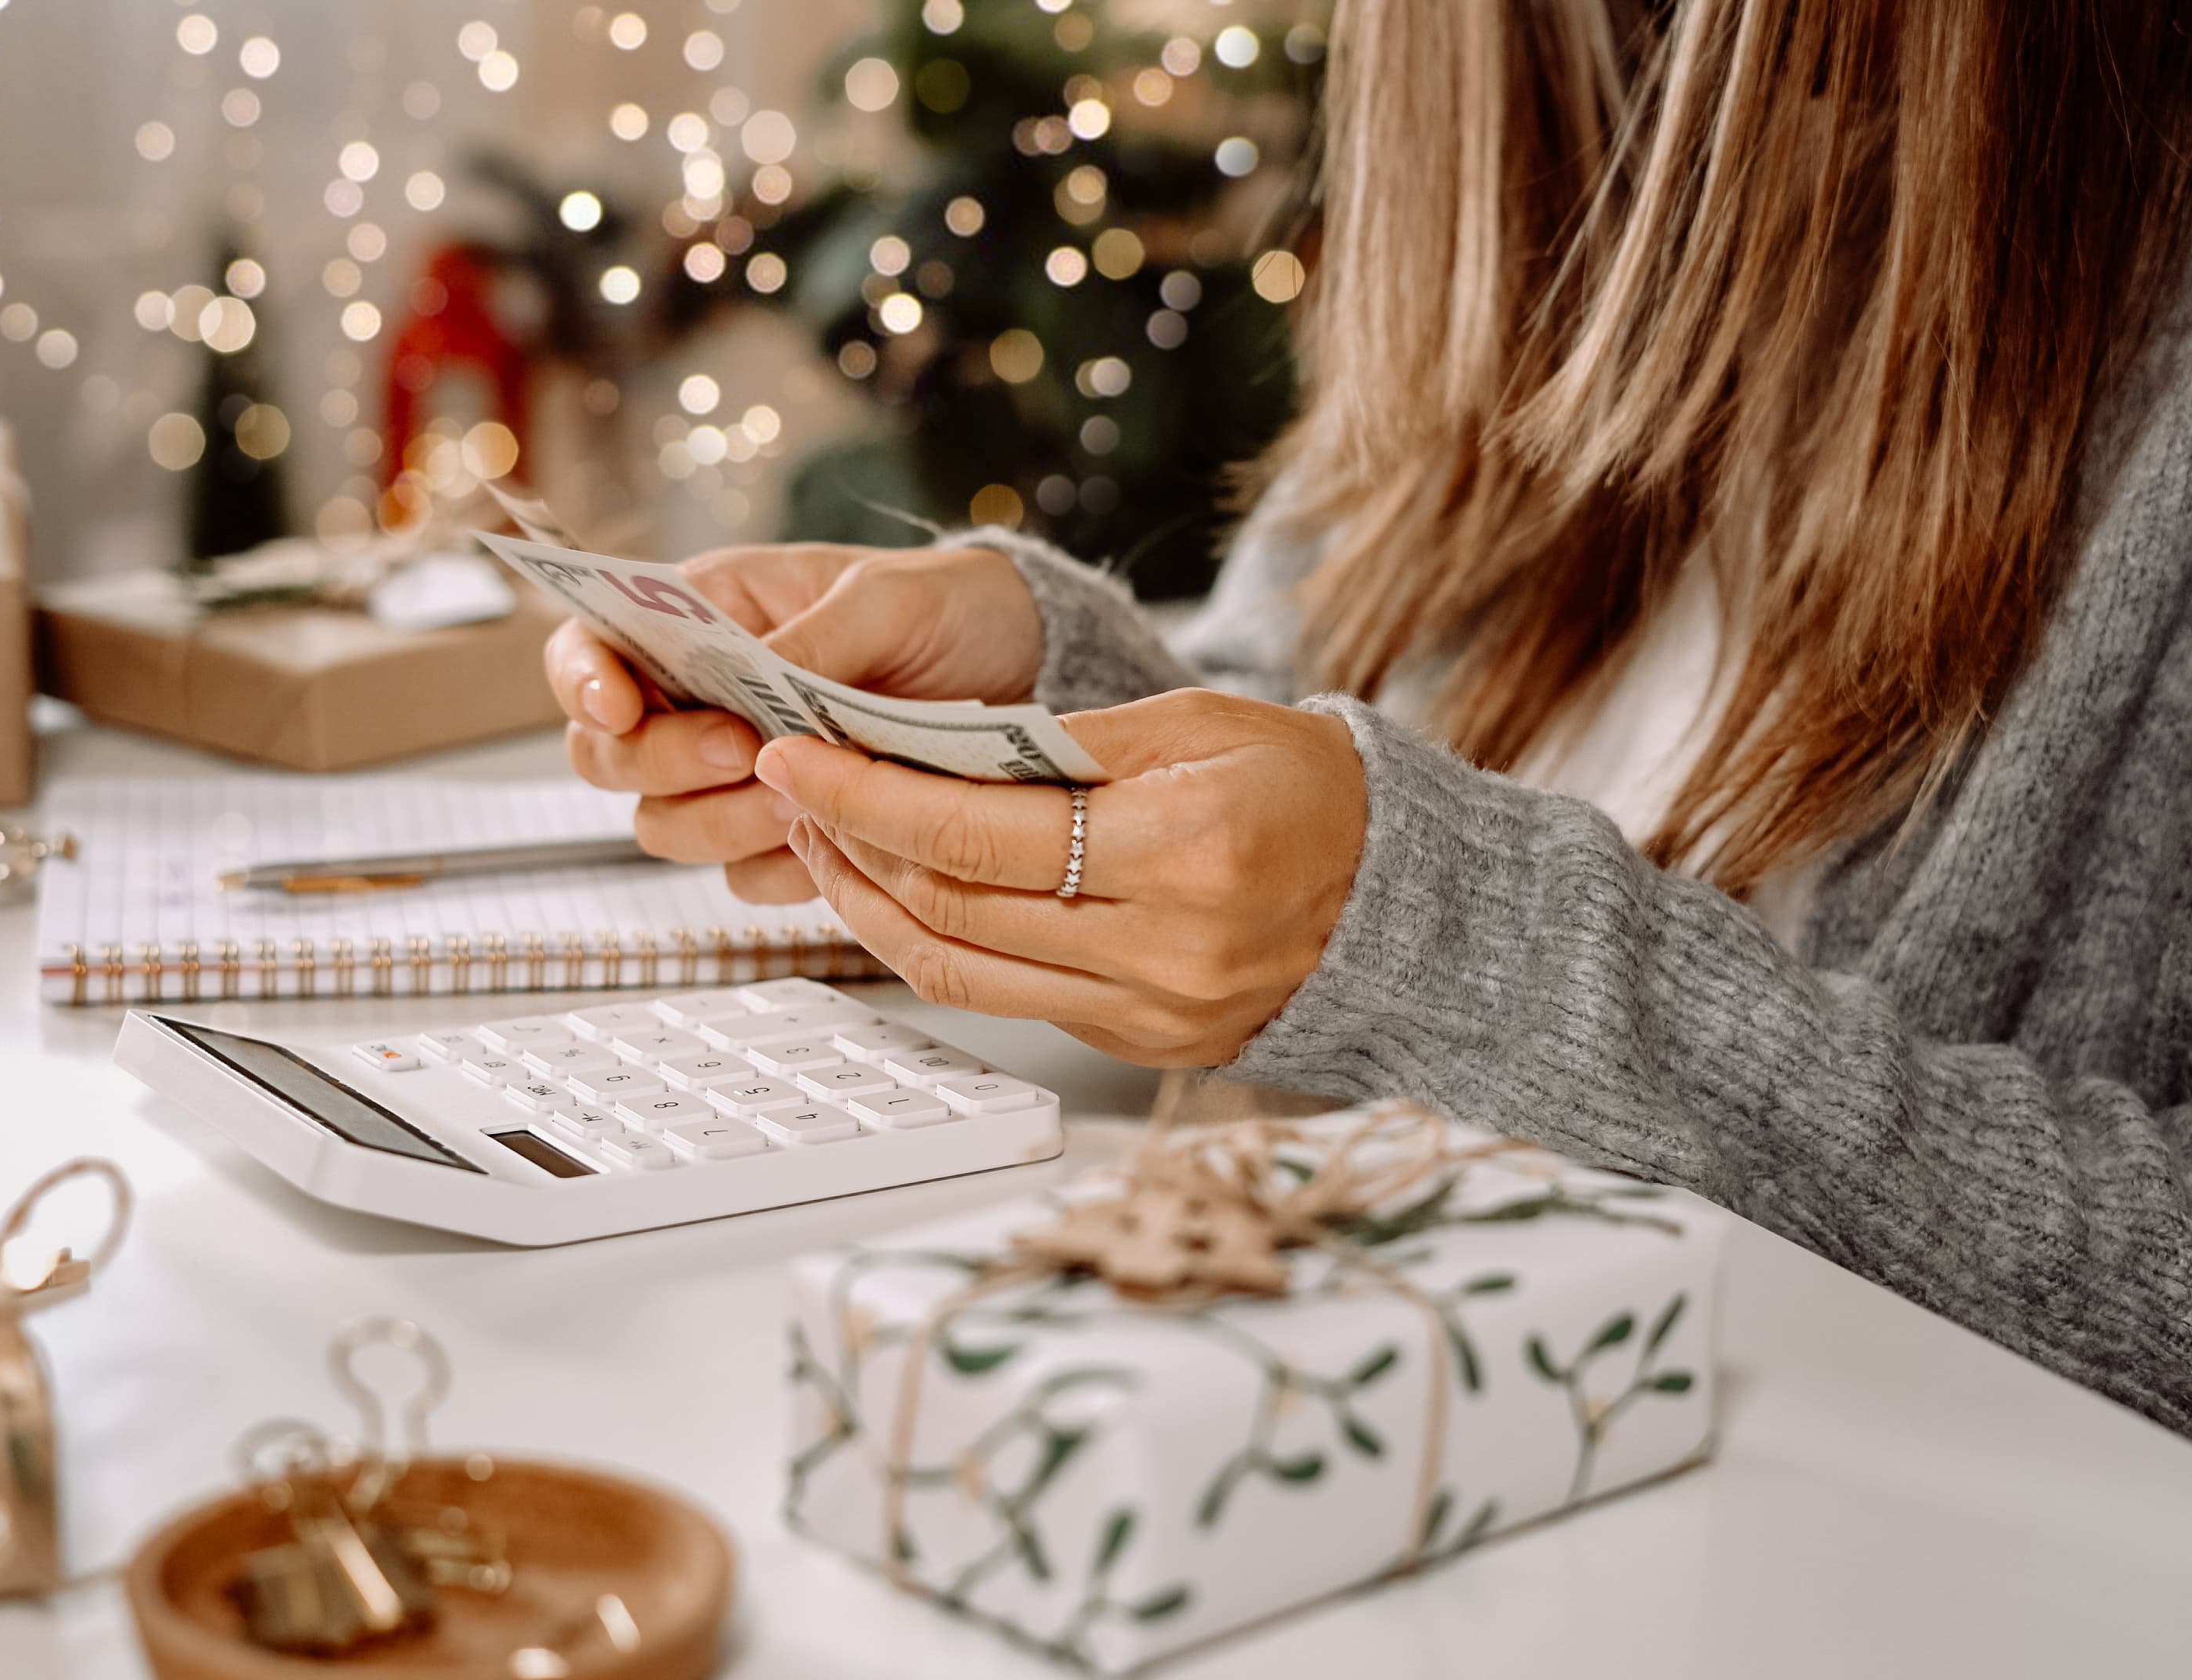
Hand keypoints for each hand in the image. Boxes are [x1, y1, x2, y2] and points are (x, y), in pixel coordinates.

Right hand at [546, 542, 1040, 901]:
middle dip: (665, 763)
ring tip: (805, 796)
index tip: (620, 707)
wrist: (1022, 664)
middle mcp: (700, 701)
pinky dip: (782, 867)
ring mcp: (734, 777)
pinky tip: (837, 834)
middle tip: (743, 750)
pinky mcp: (782, 835)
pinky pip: (744, 878)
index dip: (582, 683)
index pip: (590, 650)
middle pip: (608, 757)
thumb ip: (812, 639)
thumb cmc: (945, 605)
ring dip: (724, 822)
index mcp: (702, 618)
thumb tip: (753, 678)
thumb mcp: (886, 598)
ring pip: (666, 828)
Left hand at [756, 689, 1367, 1066]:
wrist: (1400, 895)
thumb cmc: (1305, 788)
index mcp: (1183, 852)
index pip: (976, 834)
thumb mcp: (1196, 723)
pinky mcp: (1141, 1044)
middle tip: (791, 785)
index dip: (867, 795)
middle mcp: (1163, 950)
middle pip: (952, 906)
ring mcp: (1150, 1010)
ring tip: (825, 838)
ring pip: (959, 967)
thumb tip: (927, 748)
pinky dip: (933, 943)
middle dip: (850, 842)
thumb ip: (1065, 741)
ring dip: (871, 903)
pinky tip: (898, 893)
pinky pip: (1003, 996)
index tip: (795, 755)